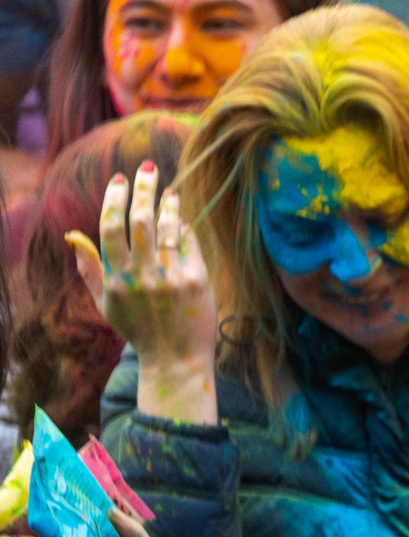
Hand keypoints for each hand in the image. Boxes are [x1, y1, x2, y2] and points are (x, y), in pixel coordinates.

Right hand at [65, 162, 217, 426]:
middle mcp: (142, 276)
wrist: (175, 360)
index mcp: (116, 278)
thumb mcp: (106, 302)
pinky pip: (189, 244)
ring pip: (168, 228)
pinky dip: (184, 229)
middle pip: (141, 220)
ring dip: (168, 204)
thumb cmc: (139, 329)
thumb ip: (89, 269)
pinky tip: (182, 219)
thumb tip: (73, 236)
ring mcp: (171, 278)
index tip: (119, 179)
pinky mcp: (197, 282)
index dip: (115, 199)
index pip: (111, 227)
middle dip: (142, 189)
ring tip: (168, 191)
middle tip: (146, 168)